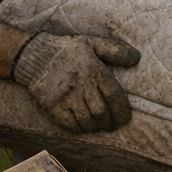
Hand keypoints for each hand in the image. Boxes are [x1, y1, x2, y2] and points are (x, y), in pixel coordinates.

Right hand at [12, 32, 141, 131]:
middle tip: (113, 123)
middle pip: (101, 112)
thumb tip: (136, 58)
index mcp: (94, 71)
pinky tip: (84, 125)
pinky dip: (80, 129)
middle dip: (110, 121)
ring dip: (97, 126)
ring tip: (100, 125)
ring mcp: (66, 97)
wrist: (35, 55)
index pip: (114, 95)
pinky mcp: (53, 106)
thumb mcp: (94, 43)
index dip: (122, 111)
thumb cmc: (69, 49)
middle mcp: (81, 85)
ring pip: (87, 121)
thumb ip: (116, 51)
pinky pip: (70, 124)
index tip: (125, 118)